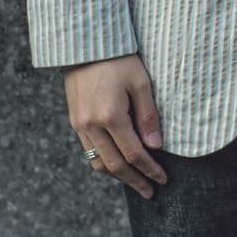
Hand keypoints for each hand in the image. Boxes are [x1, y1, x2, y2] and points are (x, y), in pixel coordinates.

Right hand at [64, 53, 168, 198]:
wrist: (85, 44)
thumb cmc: (118, 59)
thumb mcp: (141, 82)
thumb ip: (148, 116)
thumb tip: (156, 147)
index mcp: (110, 116)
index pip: (133, 154)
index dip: (149, 169)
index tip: (163, 179)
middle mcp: (91, 125)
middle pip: (115, 165)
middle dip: (134, 181)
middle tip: (150, 192)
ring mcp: (79, 125)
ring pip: (98, 162)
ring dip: (118, 176)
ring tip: (135, 182)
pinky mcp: (74, 121)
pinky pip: (89, 151)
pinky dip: (104, 162)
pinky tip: (117, 163)